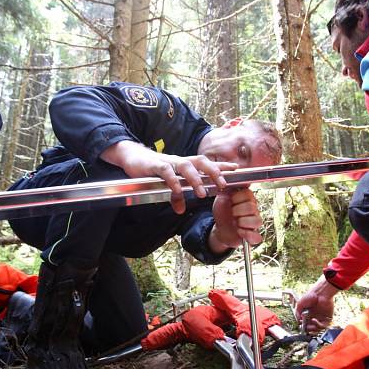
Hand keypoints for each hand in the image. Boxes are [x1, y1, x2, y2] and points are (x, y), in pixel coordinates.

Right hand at [101, 140, 237, 213]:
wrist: (132, 157)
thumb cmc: (152, 170)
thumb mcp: (166, 185)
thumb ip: (175, 196)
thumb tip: (180, 210)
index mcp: (185, 165)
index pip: (207, 164)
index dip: (221, 166)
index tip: (237, 169)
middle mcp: (180, 162)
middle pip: (201, 162)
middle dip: (213, 171)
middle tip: (222, 184)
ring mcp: (168, 162)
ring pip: (186, 167)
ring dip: (195, 180)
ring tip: (201, 193)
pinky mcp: (156, 165)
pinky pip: (167, 172)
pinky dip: (173, 181)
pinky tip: (178, 190)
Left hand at [210, 188, 262, 249]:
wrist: (220, 227)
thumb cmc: (223, 211)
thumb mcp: (222, 198)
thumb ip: (227, 188)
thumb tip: (232, 177)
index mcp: (247, 199)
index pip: (249, 194)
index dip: (237, 198)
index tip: (231, 201)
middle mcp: (253, 210)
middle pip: (252, 207)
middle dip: (237, 210)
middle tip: (231, 212)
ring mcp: (254, 223)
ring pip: (257, 221)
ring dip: (243, 222)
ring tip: (235, 222)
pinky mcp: (252, 235)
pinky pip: (257, 237)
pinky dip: (247, 235)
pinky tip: (239, 231)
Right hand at [295, 276, 338, 333]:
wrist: (321, 292)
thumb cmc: (311, 296)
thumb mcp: (300, 304)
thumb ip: (297, 312)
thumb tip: (298, 320)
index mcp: (309, 313)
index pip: (306, 323)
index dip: (303, 326)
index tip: (301, 326)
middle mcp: (315, 316)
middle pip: (312, 327)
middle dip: (308, 329)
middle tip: (305, 328)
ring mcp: (321, 318)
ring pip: (318, 328)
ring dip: (313, 329)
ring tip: (310, 325)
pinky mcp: (327, 318)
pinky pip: (324, 326)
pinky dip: (319, 325)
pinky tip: (314, 321)